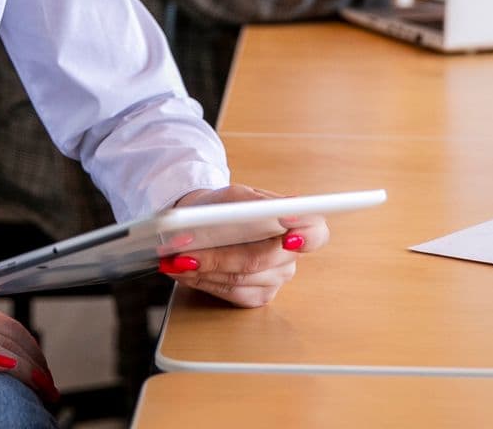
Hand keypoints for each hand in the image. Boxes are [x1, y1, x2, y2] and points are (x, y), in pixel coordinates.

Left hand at [163, 184, 330, 306]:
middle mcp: (290, 254)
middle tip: (188, 252)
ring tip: (177, 259)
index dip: (305, 235)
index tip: (287, 233)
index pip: (315, 232)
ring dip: (204, 270)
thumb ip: (251, 204)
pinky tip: (186, 272)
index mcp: (295, 222)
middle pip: (261, 260)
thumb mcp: (234, 195)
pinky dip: (205, 282)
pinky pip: (232, 293)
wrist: (204, 223)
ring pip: (240, 279)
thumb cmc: (223, 206)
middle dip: (221, 256)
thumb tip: (274, 214)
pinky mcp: (257, 296)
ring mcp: (276, 278)